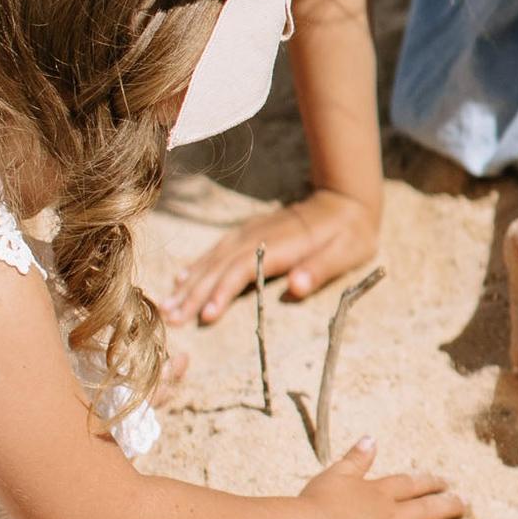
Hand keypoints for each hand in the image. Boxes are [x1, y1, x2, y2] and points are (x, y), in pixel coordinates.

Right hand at [162, 191, 380, 325]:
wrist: (345, 199)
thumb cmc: (350, 233)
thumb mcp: (346, 253)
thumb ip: (320, 269)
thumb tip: (296, 287)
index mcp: (280, 246)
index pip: (242, 270)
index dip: (223, 293)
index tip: (205, 317)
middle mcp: (258, 237)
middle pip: (219, 267)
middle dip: (193, 294)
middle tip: (171, 319)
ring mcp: (250, 232)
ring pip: (213, 259)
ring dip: (189, 283)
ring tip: (167, 306)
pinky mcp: (249, 232)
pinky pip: (217, 250)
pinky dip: (198, 265)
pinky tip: (183, 278)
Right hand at [296, 442, 471, 518]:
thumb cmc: (317, 504)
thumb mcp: (335, 474)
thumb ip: (355, 459)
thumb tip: (370, 439)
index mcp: (379, 494)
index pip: (411, 484)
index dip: (429, 482)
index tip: (447, 481)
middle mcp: (393, 518)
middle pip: (428, 510)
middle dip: (449, 506)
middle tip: (467, 504)